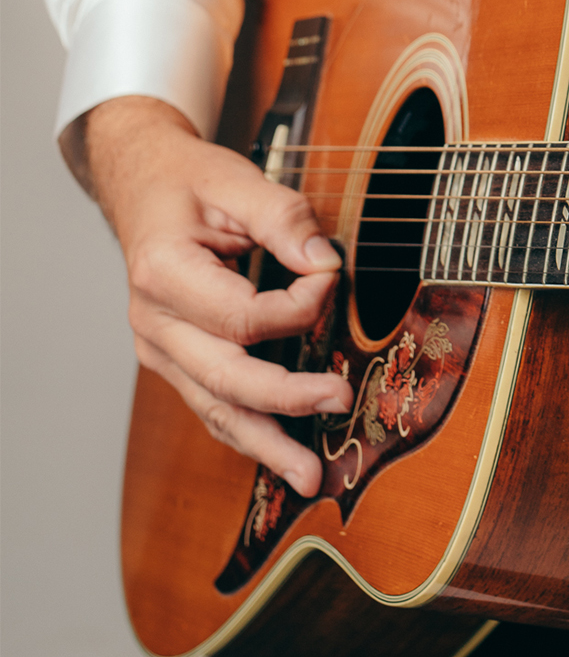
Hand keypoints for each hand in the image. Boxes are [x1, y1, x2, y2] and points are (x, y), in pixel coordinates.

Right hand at [63, 96, 351, 494]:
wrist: (143, 187)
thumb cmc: (189, 183)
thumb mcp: (236, 180)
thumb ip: (284, 218)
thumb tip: (324, 263)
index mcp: (162, 273)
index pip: (241, 316)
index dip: (298, 304)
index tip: (332, 275)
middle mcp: (153, 323)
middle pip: (224, 378)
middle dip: (285, 398)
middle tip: (337, 401)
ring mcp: (159, 350)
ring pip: (214, 408)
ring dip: (264, 444)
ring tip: (309, 476)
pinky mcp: (174, 361)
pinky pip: (212, 403)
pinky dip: (247, 430)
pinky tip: (280, 454)